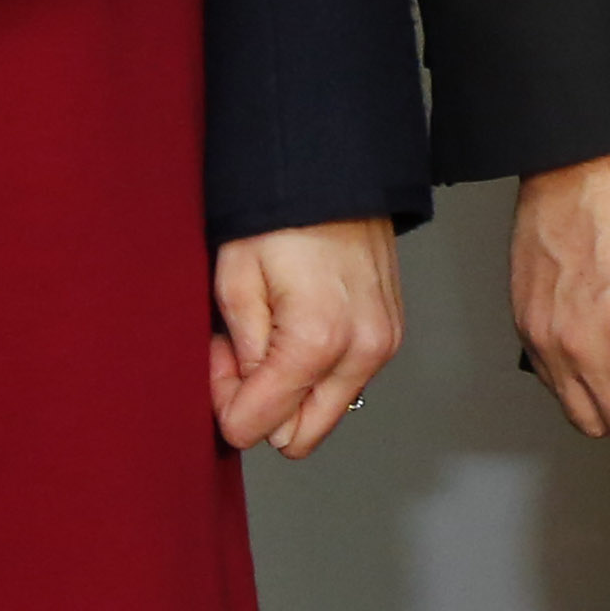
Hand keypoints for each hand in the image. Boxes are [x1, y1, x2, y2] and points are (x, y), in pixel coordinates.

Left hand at [210, 216, 405, 455]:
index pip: (258, 426)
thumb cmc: (281, 216)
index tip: (219, 356)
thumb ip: (238, 355)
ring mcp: (383, 345)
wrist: (334, 172)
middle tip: (241, 354)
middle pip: (299, 438)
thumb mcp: (235, 281)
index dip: (226, 401)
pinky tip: (300, 325)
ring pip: (323, 413)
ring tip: (272, 331)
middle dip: (262, 407)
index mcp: (318, 343)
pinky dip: (316, 371)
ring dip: (290, 390)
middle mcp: (361, 353)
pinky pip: (345, 383)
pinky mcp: (390, 335)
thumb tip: (243, 398)